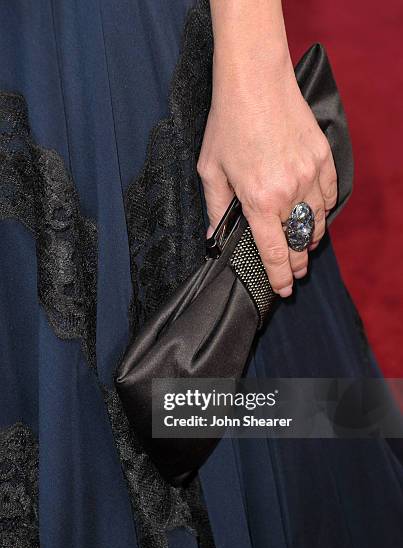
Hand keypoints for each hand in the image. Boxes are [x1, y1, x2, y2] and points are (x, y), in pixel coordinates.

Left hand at [197, 54, 337, 296]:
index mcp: (259, 200)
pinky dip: (323, 210)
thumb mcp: (211, 170)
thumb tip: (214, 236)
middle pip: (298, 242)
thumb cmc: (229, 123)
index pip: (274, 253)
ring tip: (306, 247)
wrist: (255, 80)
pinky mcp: (322, 157)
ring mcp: (310, 174)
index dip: (279, 277)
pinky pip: (329, 195)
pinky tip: (315, 215)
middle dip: (298, 263)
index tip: (283, 290)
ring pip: (317, 221)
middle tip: (296, 273)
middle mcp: (289, 192)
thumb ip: (216, 208)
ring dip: (311, 238)